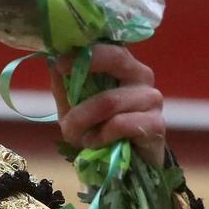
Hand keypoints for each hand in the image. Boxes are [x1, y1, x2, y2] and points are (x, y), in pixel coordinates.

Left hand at [51, 45, 166, 167]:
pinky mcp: (156, 123)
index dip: (84, 51)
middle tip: (62, 90)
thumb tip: (53, 62)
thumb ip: (65, 84)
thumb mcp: (74, 105)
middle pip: (115, 58)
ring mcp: (152, 98)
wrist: (125, 165)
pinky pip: (119, 124)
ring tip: (73, 135)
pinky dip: (99, 136)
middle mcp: (141, 75)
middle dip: (82, 77)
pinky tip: (95, 143)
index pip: (108, 44)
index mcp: (123, 64)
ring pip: (109, 100)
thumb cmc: (99, 129)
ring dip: (82, 121)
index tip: (59, 63)